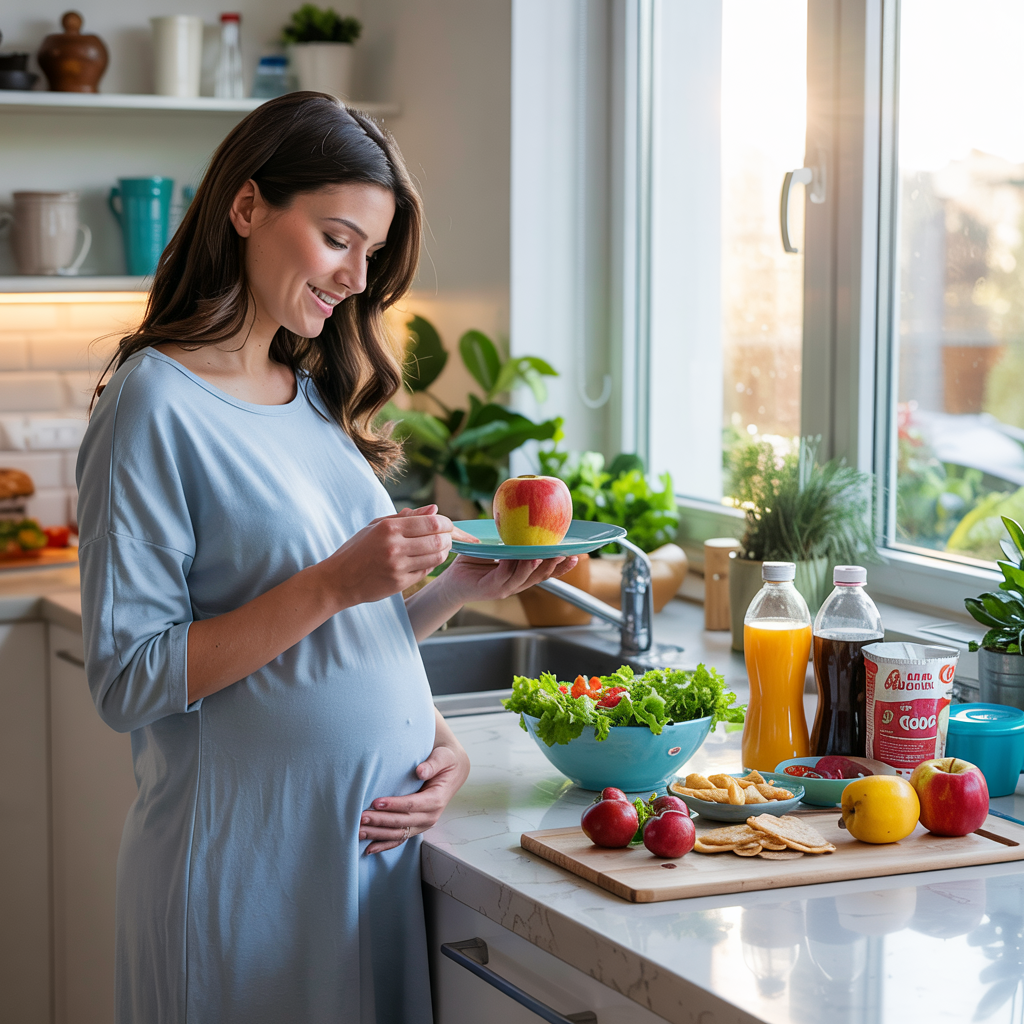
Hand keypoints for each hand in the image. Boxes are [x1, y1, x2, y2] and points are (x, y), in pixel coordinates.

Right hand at [319, 504, 451, 608]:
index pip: (431, 523)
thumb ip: (407, 517)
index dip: (446, 523)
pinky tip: (426, 559)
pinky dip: (432, 563)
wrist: (339, 580)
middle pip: (438, 540)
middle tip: (448, 536)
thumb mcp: (377, 526)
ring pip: (437, 557)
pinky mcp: (400, 583)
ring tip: (439, 547)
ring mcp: (398, 567)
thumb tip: (434, 509)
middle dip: (449, 537)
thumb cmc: (358, 549)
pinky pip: (426, 571)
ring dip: (444, 551)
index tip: (447, 525)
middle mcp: (394, 547)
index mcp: (389, 528)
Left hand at [360, 729, 470, 853]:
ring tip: (358, 832)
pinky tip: (369, 849)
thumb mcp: (443, 757)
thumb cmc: (445, 762)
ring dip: (378, 835)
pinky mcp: (416, 827)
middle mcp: (430, 816)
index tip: (376, 802)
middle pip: (402, 821)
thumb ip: (432, 764)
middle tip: (361, 817)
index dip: (394, 805)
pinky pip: (399, 839)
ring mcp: (423, 824)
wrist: (452, 772)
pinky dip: (384, 845)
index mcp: (436, 800)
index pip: (412, 805)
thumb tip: (420, 771)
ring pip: (398, 833)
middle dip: (380, 821)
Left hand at [437, 553, 578, 605]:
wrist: (451, 580)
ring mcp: (505, 588)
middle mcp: (517, 583)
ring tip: (542, 555)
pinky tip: (517, 557)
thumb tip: (522, 515)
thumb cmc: (474, 562)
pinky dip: (512, 566)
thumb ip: (510, 539)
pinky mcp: (491, 588)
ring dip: (534, 566)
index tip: (577, 555)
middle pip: (540, 576)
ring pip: (524, 577)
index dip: (562, 566)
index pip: (546, 571)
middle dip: (554, 565)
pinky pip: (504, 576)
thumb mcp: (496, 548)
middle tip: (567, 554)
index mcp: (521, 574)